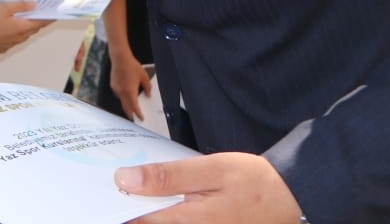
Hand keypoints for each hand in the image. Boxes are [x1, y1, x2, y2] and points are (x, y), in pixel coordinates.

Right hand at [0, 0, 48, 52]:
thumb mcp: (5, 6)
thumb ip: (21, 5)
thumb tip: (33, 5)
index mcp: (23, 27)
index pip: (41, 22)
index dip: (49, 18)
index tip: (57, 14)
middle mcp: (19, 38)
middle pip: (33, 28)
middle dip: (37, 21)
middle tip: (39, 12)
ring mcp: (10, 44)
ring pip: (23, 34)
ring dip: (25, 27)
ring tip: (23, 18)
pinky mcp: (2, 47)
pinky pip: (12, 39)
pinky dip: (14, 33)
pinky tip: (7, 27)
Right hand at [109, 57, 152, 121]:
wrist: (120, 58)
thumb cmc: (133, 67)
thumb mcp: (144, 76)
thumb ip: (147, 88)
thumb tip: (148, 95)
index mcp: (130, 91)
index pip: (134, 107)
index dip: (138, 114)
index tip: (141, 118)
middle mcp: (122, 92)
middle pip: (126, 107)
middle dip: (131, 114)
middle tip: (135, 119)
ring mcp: (116, 89)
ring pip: (122, 101)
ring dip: (127, 105)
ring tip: (131, 107)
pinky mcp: (113, 85)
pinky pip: (119, 95)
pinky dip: (123, 97)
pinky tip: (126, 94)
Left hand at [116, 152, 303, 222]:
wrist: (292, 199)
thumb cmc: (253, 182)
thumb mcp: (211, 170)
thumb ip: (168, 177)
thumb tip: (125, 180)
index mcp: (190, 222)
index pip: (139, 222)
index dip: (115, 209)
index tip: (98, 195)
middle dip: (129, 209)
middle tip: (111, 190)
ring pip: (163, 223)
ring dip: (145, 211)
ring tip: (130, 193)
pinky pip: (176, 223)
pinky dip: (162, 214)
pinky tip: (156, 202)